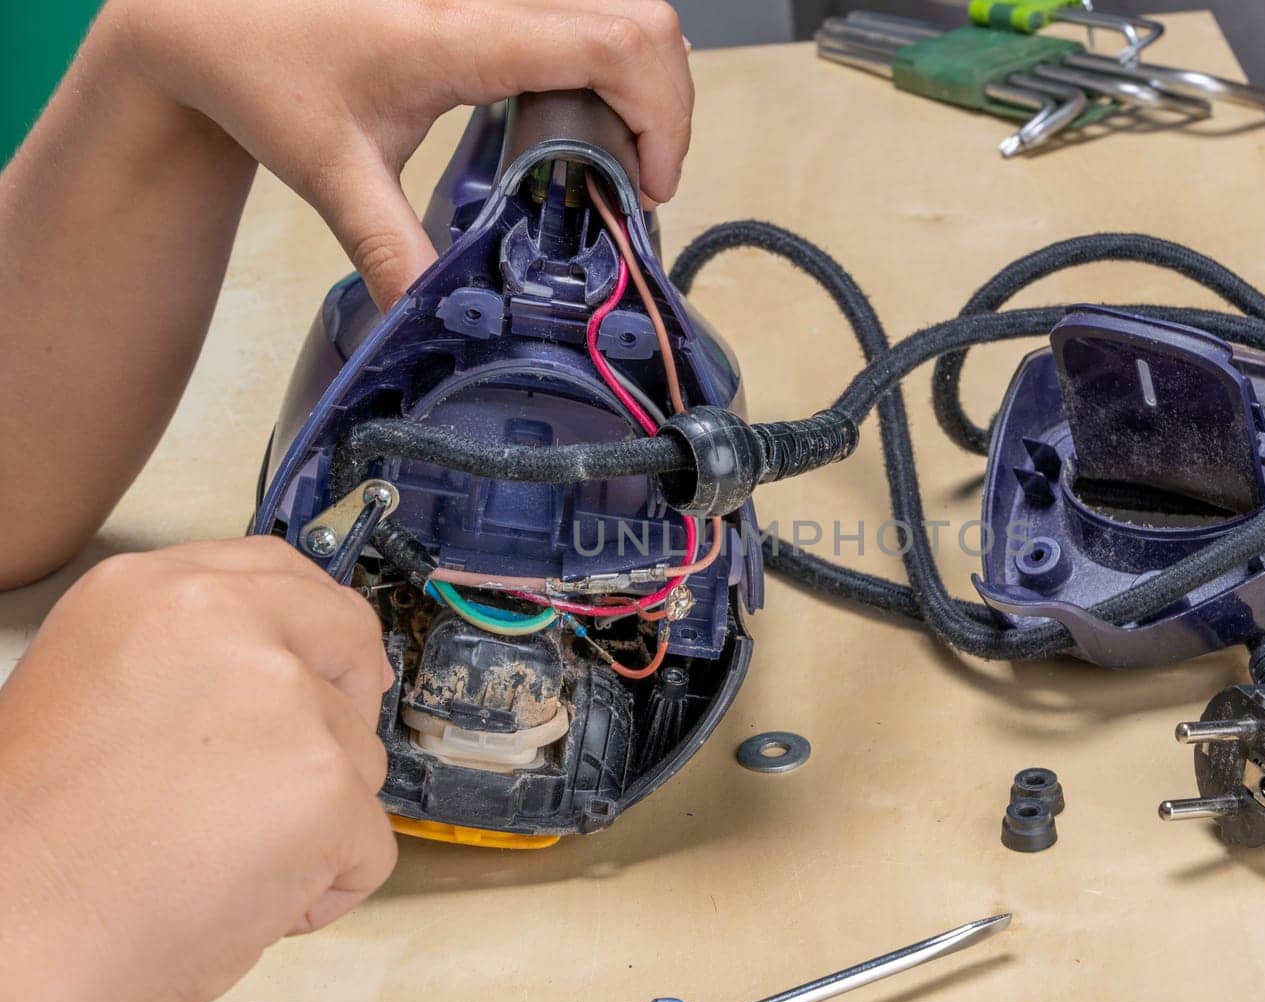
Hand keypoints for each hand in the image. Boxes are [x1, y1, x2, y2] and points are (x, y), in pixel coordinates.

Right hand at [0, 538, 397, 1001]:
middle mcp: (225, 624)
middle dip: (346, 708)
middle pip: (349, 641)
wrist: (1, 946)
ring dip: (317, 818)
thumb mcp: (92, 693)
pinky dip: (324, 889)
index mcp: (152, 593)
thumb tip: (290, 673)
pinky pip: (371, 845)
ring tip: (211, 859)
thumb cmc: (28, 851)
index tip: (329, 672)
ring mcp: (286, 702)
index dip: (317, 633)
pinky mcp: (326, 788)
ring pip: (362, 756)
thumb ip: (193, 665)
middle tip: (291, 781)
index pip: (283, 576)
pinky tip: (237, 905)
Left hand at [96, 0, 694, 308]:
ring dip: (645, 75)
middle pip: (644, 18)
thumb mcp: (333, 176)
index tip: (650, 181)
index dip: (662, 115)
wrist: (207, 8)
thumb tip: (438, 318)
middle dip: (669, 103)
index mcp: (461, 34)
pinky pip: (584, 7)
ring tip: (619, 145)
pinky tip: (581, 106)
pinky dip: (610, 55)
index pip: (618, 43)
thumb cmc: (262, 67)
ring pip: (624, 5)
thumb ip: (394, 254)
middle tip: (642, 175)